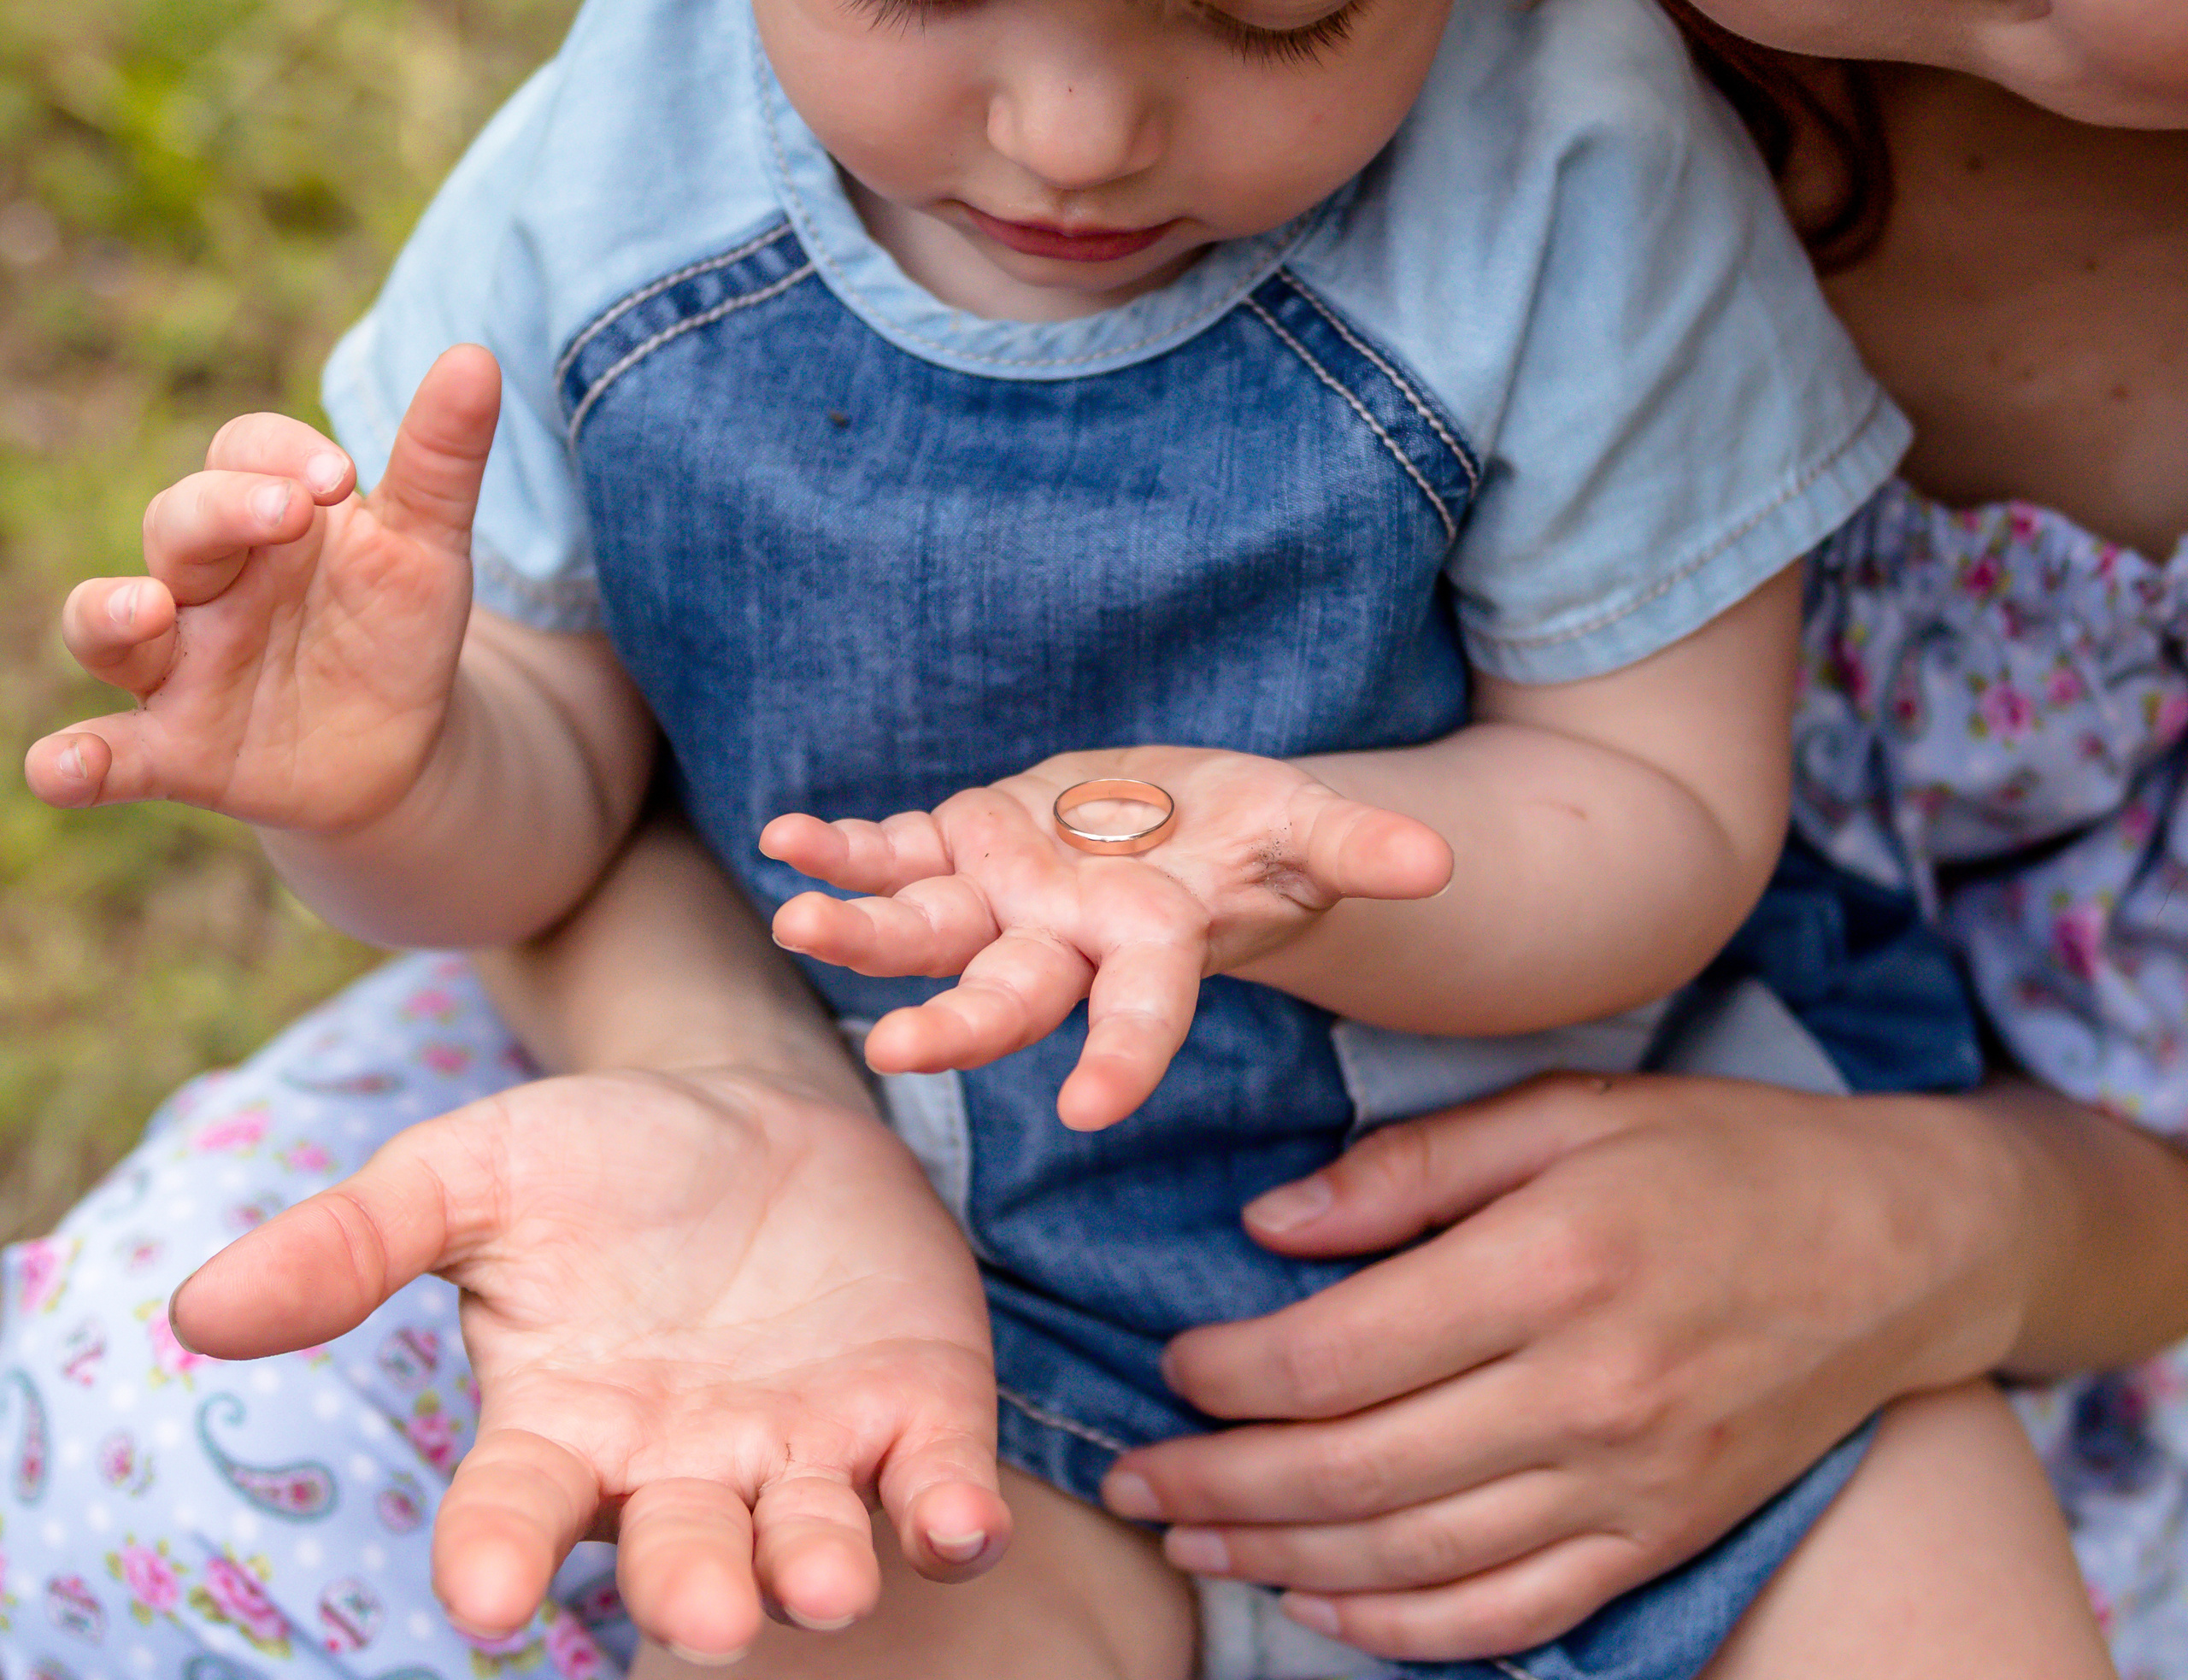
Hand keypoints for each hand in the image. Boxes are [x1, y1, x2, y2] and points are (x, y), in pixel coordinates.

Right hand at [24, 346, 497, 832]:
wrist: (401, 747)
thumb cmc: (395, 628)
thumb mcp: (430, 548)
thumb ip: (442, 461)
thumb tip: (477, 356)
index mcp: (265, 515)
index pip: (245, 452)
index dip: (281, 454)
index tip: (344, 477)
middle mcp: (205, 580)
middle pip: (180, 522)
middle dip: (221, 512)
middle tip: (284, 512)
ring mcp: (180, 664)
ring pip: (108, 623)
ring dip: (112, 613)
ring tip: (146, 609)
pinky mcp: (177, 750)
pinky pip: (110, 753)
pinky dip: (75, 762)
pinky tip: (59, 770)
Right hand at [170, 1065, 1010, 1659]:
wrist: (754, 1108)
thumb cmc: (599, 1160)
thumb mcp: (472, 1171)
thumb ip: (355, 1241)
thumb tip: (194, 1313)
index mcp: (564, 1427)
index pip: (515, 1514)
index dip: (496, 1557)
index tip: (483, 1594)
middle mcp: (683, 1469)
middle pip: (678, 1556)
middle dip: (691, 1588)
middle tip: (702, 1609)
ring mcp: (804, 1451)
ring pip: (809, 1542)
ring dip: (817, 1568)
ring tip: (821, 1580)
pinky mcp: (916, 1412)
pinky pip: (936, 1485)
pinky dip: (950, 1515)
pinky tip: (960, 1523)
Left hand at [762, 746, 1450, 1129]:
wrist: (1174, 825)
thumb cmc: (1249, 837)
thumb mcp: (1304, 827)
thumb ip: (1356, 844)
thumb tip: (1438, 861)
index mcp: (1154, 948)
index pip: (1143, 1013)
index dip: (1124, 1057)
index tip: (1092, 1110)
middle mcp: (1066, 944)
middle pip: (1012, 995)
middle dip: (959, 1024)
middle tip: (899, 1051)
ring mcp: (1002, 901)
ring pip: (928, 931)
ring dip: (863, 933)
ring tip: (797, 925)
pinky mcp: (957, 849)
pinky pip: (891, 853)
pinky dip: (843, 849)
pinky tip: (787, 840)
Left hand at [1098, 1073, 2026, 1662]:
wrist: (1905, 1247)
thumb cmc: (1721, 1155)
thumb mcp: (1567, 1109)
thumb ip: (1411, 1165)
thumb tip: (1271, 1224)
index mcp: (1550, 1266)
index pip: (1340, 1354)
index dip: (1231, 1377)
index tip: (1170, 1368)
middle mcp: (1587, 1392)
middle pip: (1355, 1472)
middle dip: (1220, 1486)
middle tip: (1132, 1480)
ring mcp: (1629, 1483)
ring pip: (1415, 1557)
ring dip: (1282, 1563)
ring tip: (1192, 1546)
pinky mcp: (1661, 1538)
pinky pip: (1510, 1613)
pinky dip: (1402, 1627)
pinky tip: (1321, 1607)